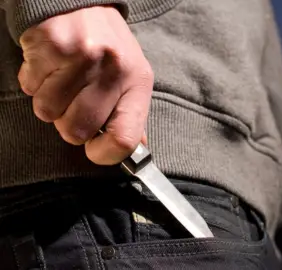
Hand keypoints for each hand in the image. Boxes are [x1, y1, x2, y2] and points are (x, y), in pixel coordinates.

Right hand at [18, 5, 152, 164]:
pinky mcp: (51, 45)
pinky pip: (29, 87)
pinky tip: (50, 66)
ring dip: (49, 102)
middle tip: (74, 104)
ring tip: (62, 80)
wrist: (83, 4)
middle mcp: (113, 69)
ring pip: (48, 112)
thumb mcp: (130, 77)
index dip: (104, 154)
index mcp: (137, 82)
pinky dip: (34, 82)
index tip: (95, 149)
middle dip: (69, 125)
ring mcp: (82, 56)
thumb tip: (134, 150)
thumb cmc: (108, 48)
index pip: (124, 138)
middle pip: (77, 130)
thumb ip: (130, 114)